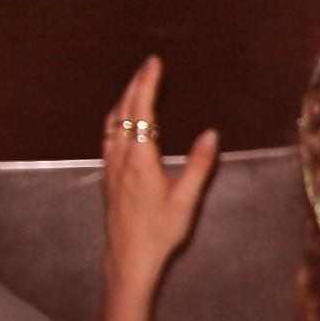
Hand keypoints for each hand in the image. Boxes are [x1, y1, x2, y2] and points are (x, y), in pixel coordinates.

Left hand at [101, 55, 217, 295]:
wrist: (129, 257)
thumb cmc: (160, 231)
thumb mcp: (187, 200)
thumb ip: (199, 164)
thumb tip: (212, 133)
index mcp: (140, 160)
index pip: (143, 111)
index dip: (148, 84)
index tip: (155, 63)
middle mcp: (121, 158)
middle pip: (124, 111)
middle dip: (136, 84)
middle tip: (148, 65)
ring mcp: (110, 167)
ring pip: (112, 122)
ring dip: (124, 99)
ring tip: (136, 85)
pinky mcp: (107, 176)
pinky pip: (108, 135)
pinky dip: (116, 117)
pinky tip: (121, 120)